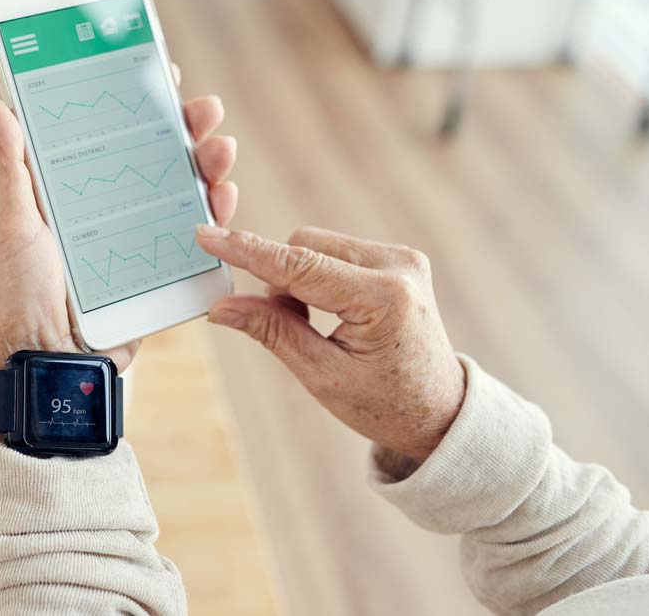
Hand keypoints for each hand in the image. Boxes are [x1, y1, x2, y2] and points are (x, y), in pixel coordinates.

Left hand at [0, 87, 238, 374]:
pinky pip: (195, 236)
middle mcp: (103, 205)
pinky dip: (216, 212)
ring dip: (207, 162)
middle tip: (204, 107)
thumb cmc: (13, 297)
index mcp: (64, 186)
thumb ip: (5, 165)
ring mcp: (134, 236)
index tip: (154, 66)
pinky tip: (225, 196)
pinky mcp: (158, 270)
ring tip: (221, 147)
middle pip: (150, 152)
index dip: (130, 97)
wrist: (45, 368)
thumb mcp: (7, 225)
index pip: (101, 128)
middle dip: (182, 125)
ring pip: (180, 187)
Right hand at [195, 225, 465, 461]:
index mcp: (383, 298)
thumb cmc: (386, 404)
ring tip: (315, 325)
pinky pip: (336, 251)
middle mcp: (398, 266)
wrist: (440, 412)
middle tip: (287, 325)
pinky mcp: (399, 258)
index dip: (247, 252)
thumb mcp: (321, 375)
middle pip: (304, 246)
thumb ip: (271, 331)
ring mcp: (402, 258)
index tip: (208, 236)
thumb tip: (221, 306)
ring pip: (317, 245)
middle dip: (280, 280)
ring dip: (298, 278)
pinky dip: (318, 277)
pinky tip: (331, 312)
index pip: (298, 266)